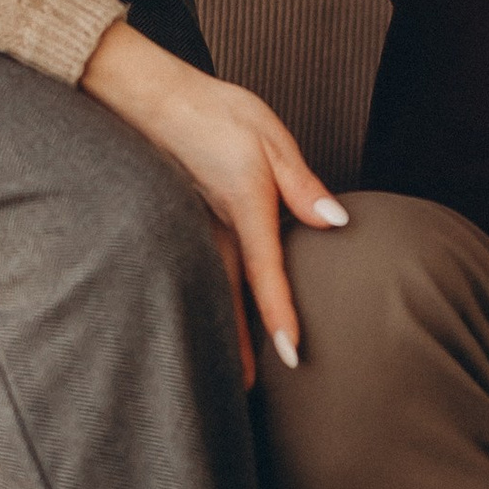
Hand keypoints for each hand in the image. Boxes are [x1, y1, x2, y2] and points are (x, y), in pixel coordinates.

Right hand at [81, 21, 345, 378]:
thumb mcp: (270, 138)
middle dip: (239, 348)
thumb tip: (336, 224)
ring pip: (210, 291)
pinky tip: (208, 314)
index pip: (266, 274)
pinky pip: (198, 271)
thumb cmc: (215, 112)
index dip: (280, 316)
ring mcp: (193, 229)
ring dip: (219, 330)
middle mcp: (215, 228)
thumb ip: (301, 185)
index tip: (292, 355)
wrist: (151, 95)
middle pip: (230, 301)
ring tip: (229, 371)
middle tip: (251, 393)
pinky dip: (206, 300)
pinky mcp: (183, 223)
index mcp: (245, 208)